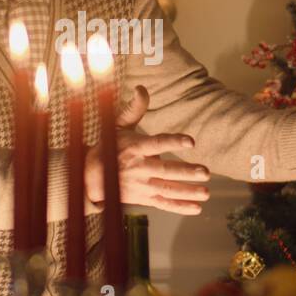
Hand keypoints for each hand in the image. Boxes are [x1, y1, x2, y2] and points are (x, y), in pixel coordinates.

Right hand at [85, 85, 210, 214]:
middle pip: (165, 170)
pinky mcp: (142, 199)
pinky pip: (163, 204)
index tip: (190, 141)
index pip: (156, 143)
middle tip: (206, 172)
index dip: (173, 142)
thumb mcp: (118, 126)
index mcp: (133, 148)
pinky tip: (197, 208)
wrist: (89, 177)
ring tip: (206, 192)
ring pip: (166, 189)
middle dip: (186, 172)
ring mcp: (140, 186)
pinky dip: (179, 207)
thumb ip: (134, 109)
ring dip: (187, 192)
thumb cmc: (109, 146)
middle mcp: (137, 168)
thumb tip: (141, 88)